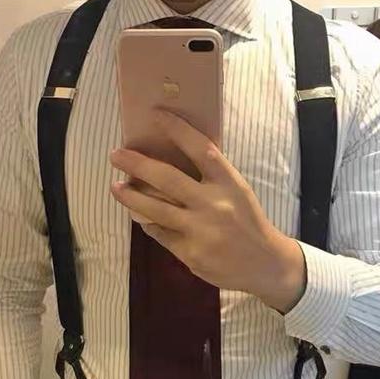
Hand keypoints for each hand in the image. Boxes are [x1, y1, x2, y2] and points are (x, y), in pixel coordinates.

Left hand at [109, 108, 306, 312]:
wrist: (264, 263)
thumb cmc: (247, 223)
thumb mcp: (237, 193)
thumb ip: (210, 178)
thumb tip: (171, 159)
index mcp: (229, 183)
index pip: (201, 149)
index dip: (178, 130)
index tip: (156, 114)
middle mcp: (214, 204)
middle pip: (168, 179)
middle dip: (138, 164)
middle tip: (116, 155)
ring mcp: (200, 230)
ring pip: (155, 210)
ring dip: (131, 197)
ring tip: (115, 187)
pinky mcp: (190, 253)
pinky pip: (161, 234)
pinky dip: (149, 224)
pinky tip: (141, 217)